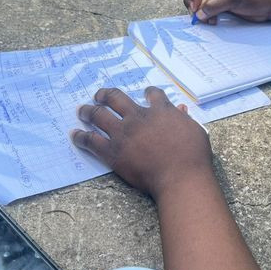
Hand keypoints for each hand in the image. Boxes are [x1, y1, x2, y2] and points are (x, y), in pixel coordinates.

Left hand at [70, 87, 212, 199]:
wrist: (180, 176)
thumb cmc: (193, 156)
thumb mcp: (195, 131)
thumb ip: (184, 119)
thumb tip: (181, 110)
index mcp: (160, 111)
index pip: (152, 94)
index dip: (148, 92)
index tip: (145, 93)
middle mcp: (138, 117)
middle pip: (116, 98)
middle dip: (106, 95)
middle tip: (99, 95)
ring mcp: (123, 134)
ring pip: (99, 115)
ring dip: (88, 111)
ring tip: (82, 110)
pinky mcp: (113, 152)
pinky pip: (92, 141)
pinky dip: (81, 137)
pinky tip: (75, 134)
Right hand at [184, 0, 270, 23]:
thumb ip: (215, 5)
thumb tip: (199, 14)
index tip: (197, 6)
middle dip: (195, 3)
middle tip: (196, 16)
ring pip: (200, 0)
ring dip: (201, 11)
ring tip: (208, 21)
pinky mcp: (221, 1)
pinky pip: (207, 8)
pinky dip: (206, 15)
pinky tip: (212, 21)